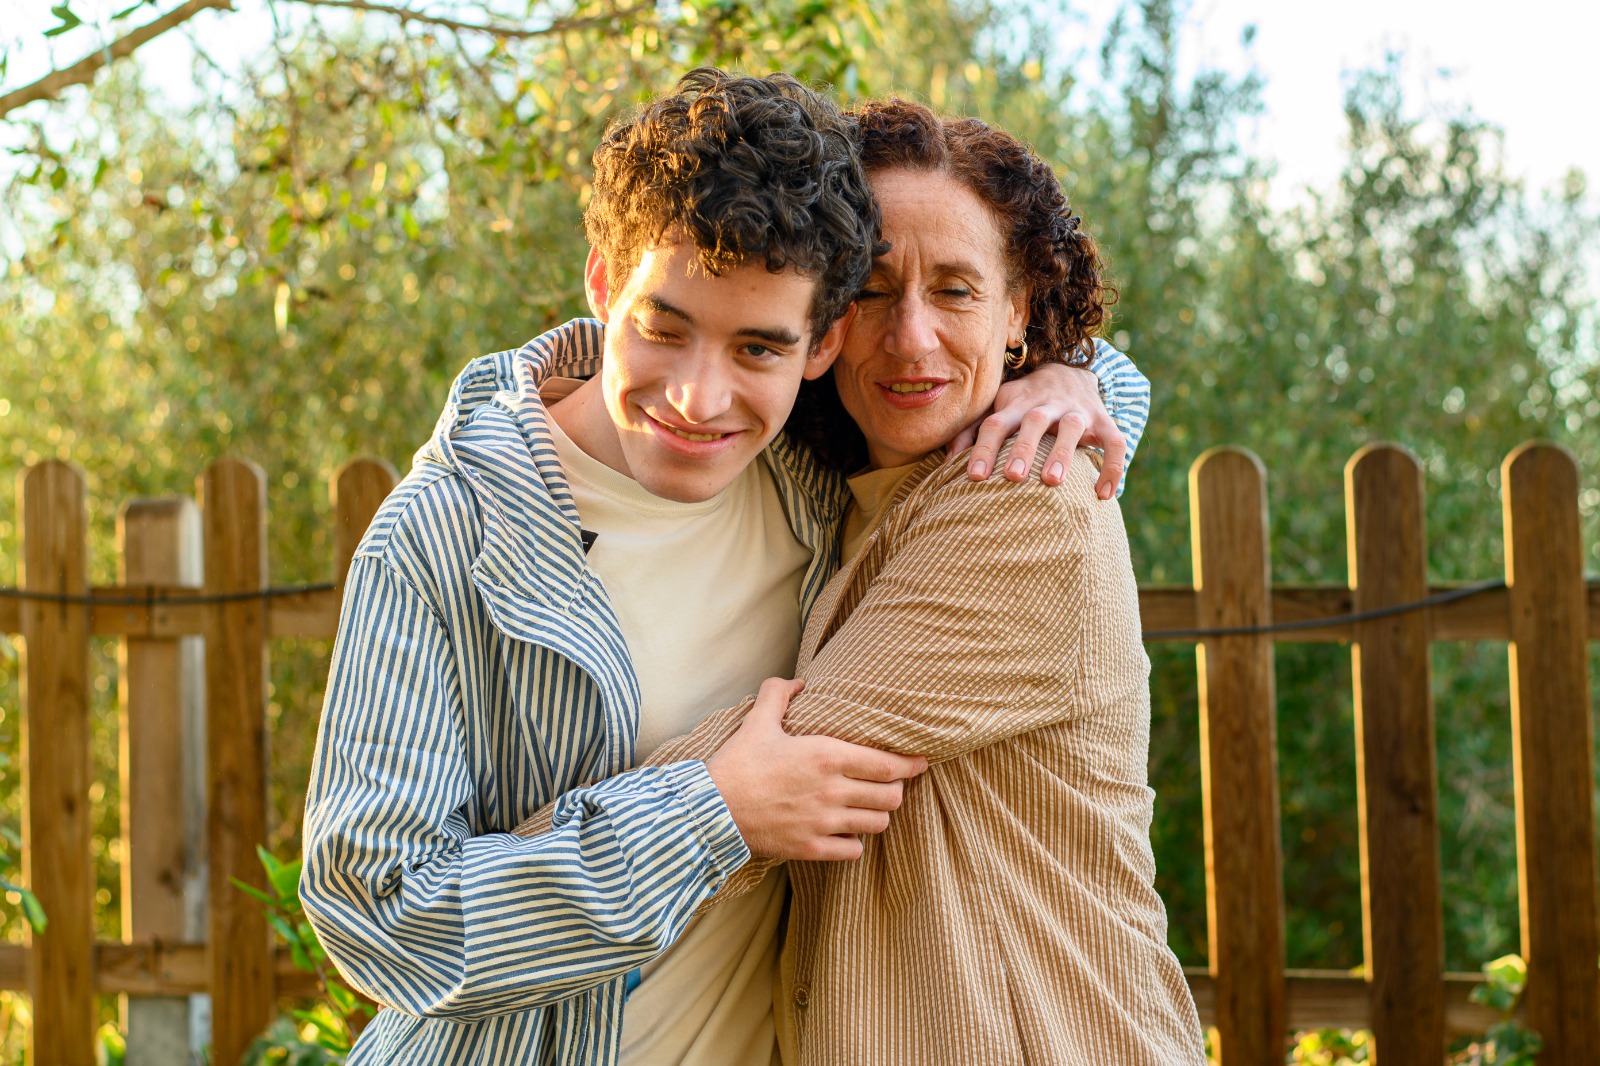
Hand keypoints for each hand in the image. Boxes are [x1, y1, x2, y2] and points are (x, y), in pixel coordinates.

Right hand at [705, 678, 927, 861]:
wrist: (712, 809)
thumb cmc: (737, 764)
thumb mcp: (758, 722)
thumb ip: (779, 695)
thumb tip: (796, 682)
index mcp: (826, 756)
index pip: (887, 765)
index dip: (910, 766)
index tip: (920, 764)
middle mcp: (832, 790)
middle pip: (891, 797)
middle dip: (896, 790)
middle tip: (890, 786)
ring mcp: (824, 822)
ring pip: (877, 824)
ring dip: (877, 815)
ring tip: (870, 809)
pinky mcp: (811, 848)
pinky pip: (853, 850)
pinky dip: (854, 842)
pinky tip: (846, 833)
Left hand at [947, 362, 1125, 498]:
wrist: (1070, 372)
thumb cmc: (1024, 402)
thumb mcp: (997, 408)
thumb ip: (971, 432)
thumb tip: (945, 462)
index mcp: (1016, 403)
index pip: (995, 423)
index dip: (984, 448)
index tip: (974, 476)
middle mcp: (1046, 404)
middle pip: (1034, 421)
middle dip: (1024, 448)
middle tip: (1013, 477)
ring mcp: (1077, 411)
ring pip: (1072, 427)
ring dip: (1063, 452)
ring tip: (1053, 482)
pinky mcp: (1103, 421)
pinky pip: (1114, 441)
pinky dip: (1113, 466)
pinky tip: (1104, 495)